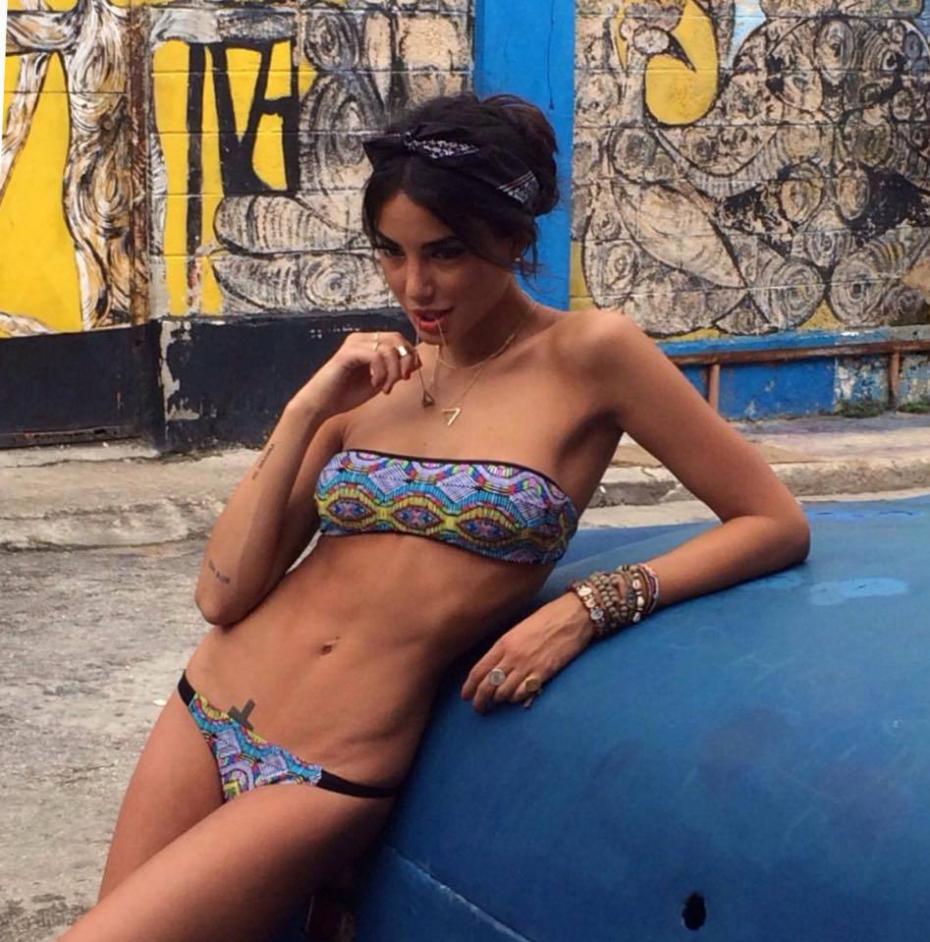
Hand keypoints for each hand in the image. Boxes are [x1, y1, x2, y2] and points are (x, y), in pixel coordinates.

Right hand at [291, 331, 420, 417]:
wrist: (321, 405)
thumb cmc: (346, 394)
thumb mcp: (379, 382)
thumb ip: (395, 371)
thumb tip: (416, 362)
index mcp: (368, 343)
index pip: (398, 339)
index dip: (410, 356)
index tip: (407, 377)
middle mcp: (361, 338)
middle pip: (396, 338)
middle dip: (405, 361)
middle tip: (401, 381)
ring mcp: (353, 344)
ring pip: (388, 348)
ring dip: (393, 371)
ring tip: (385, 388)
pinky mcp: (347, 353)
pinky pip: (375, 356)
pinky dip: (381, 372)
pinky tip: (375, 385)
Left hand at [461, 593, 594, 713]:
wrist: (570, 617)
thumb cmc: (544, 620)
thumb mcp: (517, 630)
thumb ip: (504, 649)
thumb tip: (493, 668)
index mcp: (503, 644)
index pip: (478, 671)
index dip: (469, 687)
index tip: (465, 696)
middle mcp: (512, 657)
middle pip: (488, 686)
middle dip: (480, 700)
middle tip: (478, 708)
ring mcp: (527, 666)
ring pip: (504, 693)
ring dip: (498, 700)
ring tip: (497, 703)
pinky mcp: (543, 673)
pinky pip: (523, 693)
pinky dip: (516, 698)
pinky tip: (516, 698)